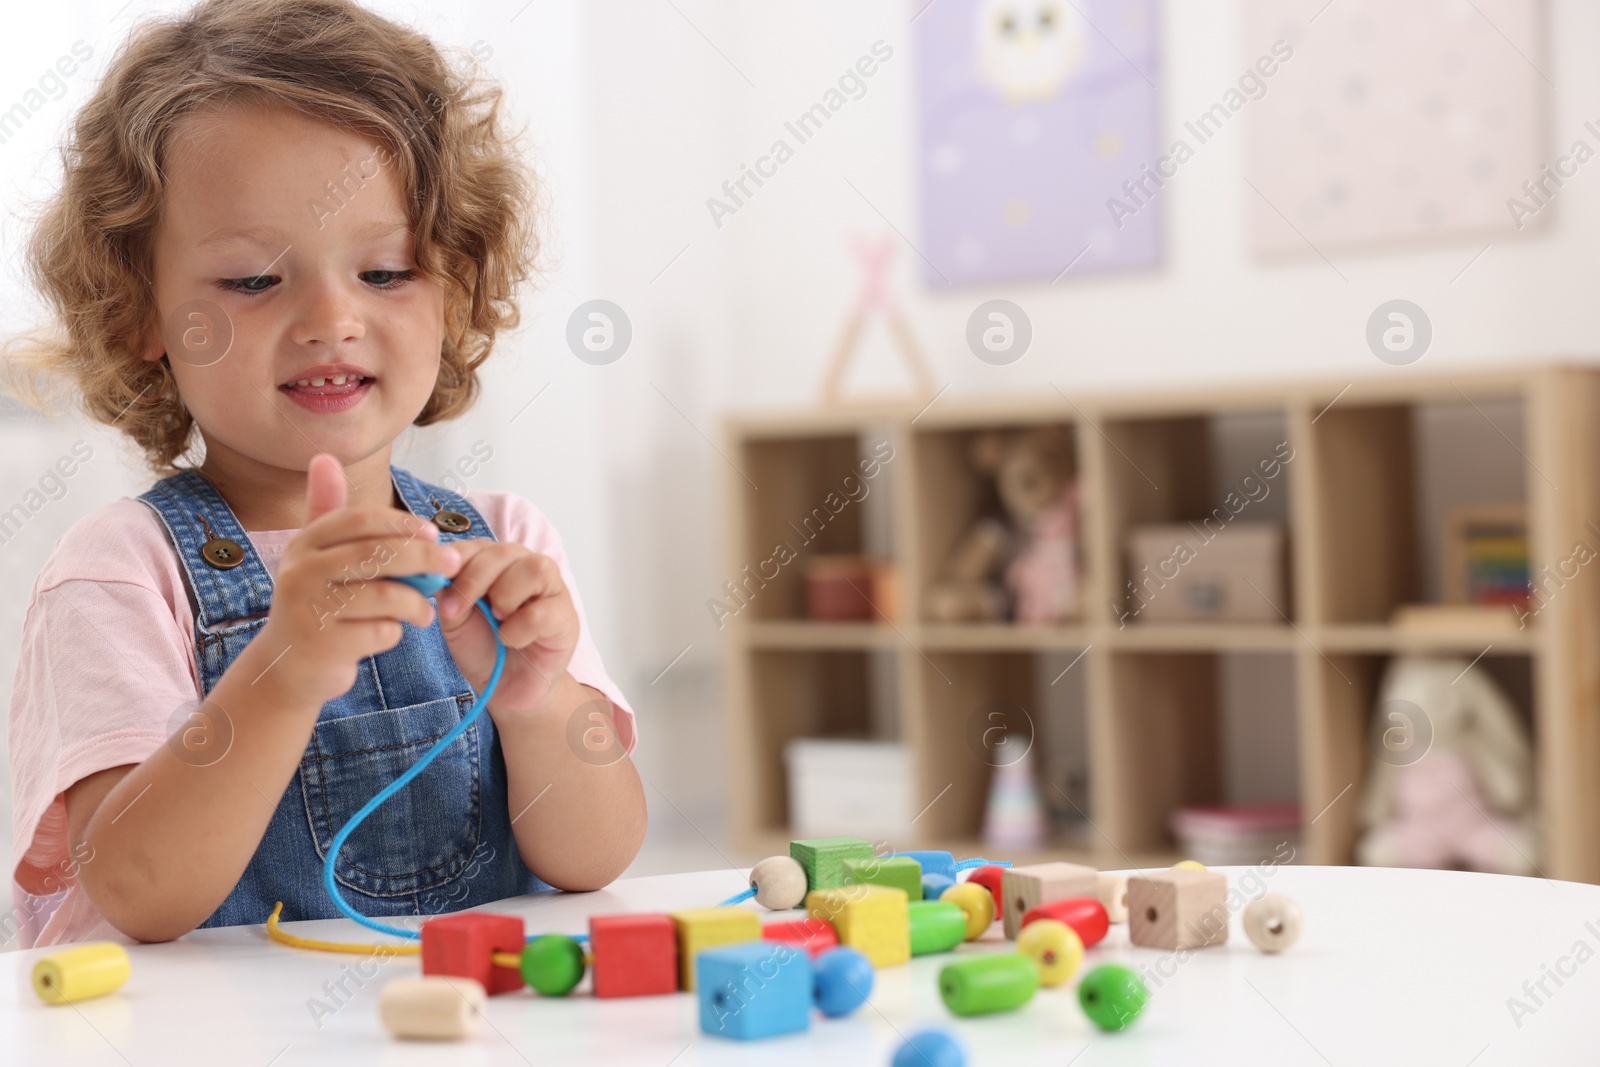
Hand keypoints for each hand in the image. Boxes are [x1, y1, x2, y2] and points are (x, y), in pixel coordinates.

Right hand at [254, 453, 463, 705]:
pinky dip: (395, 633)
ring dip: (417, 603)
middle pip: (376, 554)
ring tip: (426, 611)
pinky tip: (392, 634)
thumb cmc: (317, 601)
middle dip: (423, 557)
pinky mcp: (322, 645)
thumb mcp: (317, 554)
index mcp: (305, 543)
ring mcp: (308, 609)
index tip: (434, 532)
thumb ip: (327, 509)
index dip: (402, 523)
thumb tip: (324, 456)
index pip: (360, 519)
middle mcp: (300, 571)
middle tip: (451, 563)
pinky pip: (379, 632)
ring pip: (385, 596)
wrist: (288, 665)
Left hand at [433, 539, 579, 719]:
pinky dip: (518, 629)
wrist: (507, 688)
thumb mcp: (455, 620)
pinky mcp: (566, 618)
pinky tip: (511, 640)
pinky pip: (542, 612)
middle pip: (504, 552)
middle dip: (474, 579)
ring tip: (497, 620)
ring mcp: (551, 589)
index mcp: (497, 562)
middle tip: (456, 610)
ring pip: (534, 569)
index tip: (438, 589)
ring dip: (505, 595)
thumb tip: (438, 574)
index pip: (477, 545)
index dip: (456, 563)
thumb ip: (449, 594)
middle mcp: (526, 567)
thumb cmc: (485, 648)